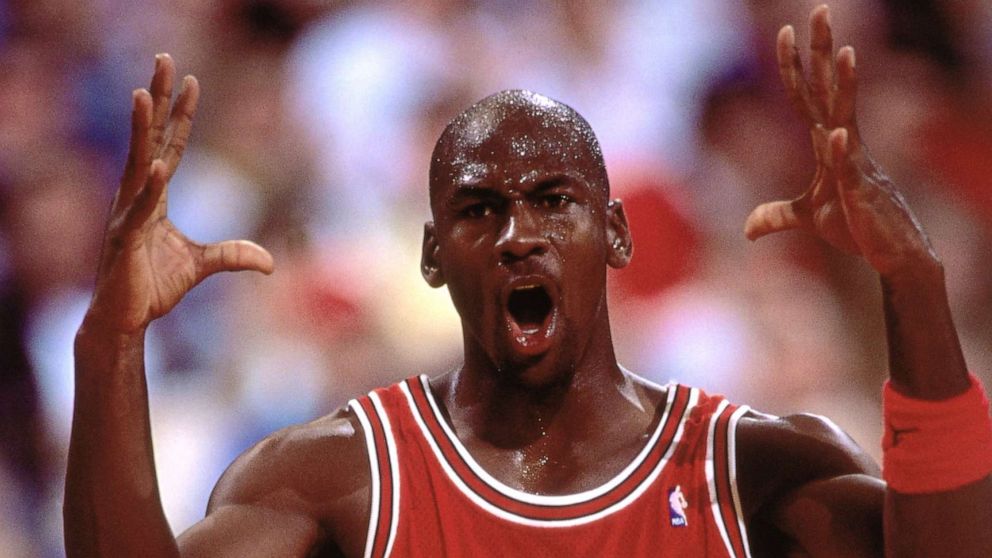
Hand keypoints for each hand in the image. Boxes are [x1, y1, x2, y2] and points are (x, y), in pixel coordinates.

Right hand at [86, 54, 273, 333]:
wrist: (125, 319)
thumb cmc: (152, 286)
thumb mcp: (203, 265)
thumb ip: (232, 255)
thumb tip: (270, 263)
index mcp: (153, 196)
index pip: (170, 145)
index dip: (180, 115)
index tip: (190, 81)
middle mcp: (136, 196)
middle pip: (149, 138)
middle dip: (157, 99)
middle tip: (163, 59)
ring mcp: (126, 215)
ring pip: (136, 162)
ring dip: (140, 128)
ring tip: (142, 94)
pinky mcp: (123, 240)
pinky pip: (137, 210)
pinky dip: (149, 191)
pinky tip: (158, 169)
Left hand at [743, 5, 937, 277]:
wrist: (892, 257)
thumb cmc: (856, 227)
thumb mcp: (809, 219)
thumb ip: (777, 216)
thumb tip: (747, 230)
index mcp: (829, 144)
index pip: (807, 96)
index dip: (795, 66)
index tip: (785, 32)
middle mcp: (845, 144)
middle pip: (829, 90)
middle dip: (823, 52)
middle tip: (820, 10)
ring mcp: (856, 165)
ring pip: (847, 118)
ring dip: (846, 87)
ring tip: (846, 52)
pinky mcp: (862, 192)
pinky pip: (851, 168)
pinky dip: (843, 152)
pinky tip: (838, 134)